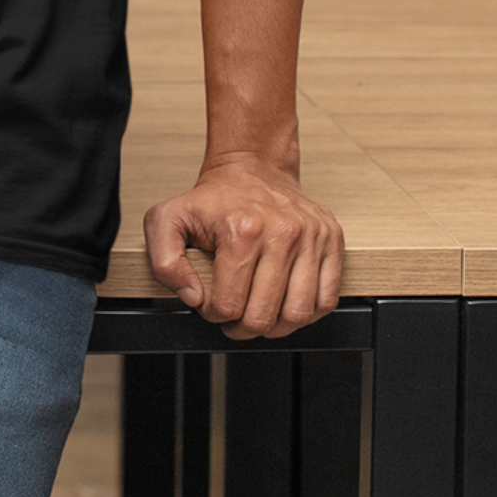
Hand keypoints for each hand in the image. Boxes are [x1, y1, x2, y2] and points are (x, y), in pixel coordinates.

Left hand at [144, 158, 343, 340]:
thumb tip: (193, 298)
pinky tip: (285, 305)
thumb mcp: (167, 219)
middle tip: (235, 320)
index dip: (214, 314)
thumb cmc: (213, 199)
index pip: (229, 304)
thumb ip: (165, 261)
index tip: (210, 304)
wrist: (251, 169)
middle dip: (244, 328)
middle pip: (265, 315)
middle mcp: (282, 232)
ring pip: (298, 314)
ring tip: (260, 316)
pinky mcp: (331, 239)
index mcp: (241, 229)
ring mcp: (311, 235)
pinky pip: (327, 299)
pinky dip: (307, 314)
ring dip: (276, 327)